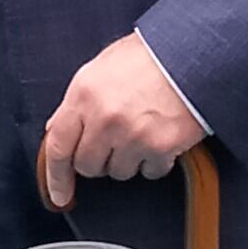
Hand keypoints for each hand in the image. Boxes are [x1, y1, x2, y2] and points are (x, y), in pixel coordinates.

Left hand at [37, 34, 203, 212]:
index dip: (55, 176)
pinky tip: (160, 137)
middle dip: (98, 160)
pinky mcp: (160, 147)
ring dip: (128, 160)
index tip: (59, 194)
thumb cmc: (149, 56)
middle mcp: (104, 117)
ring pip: (118, 172)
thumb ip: (78, 100)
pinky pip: (149, 172)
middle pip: (87, 166)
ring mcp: (132, 134)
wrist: (193, 54)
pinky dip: (155, 161)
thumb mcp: (102, 67)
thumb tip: (59, 130)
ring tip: (141, 131)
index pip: (57, 146)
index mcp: (84, 94)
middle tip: (114, 141)